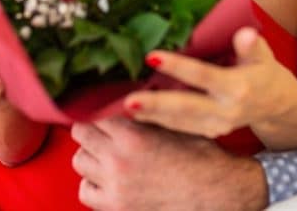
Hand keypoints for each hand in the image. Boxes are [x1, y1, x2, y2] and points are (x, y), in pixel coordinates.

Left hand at [71, 117, 266, 210]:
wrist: (217, 194)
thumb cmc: (201, 158)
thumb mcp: (174, 125)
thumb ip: (146, 113)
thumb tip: (128, 97)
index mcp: (132, 135)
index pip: (95, 113)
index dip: (102, 110)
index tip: (104, 110)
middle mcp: (118, 160)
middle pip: (81, 134)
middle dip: (92, 129)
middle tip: (104, 130)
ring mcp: (114, 187)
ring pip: (79, 161)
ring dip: (90, 155)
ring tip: (106, 153)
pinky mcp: (116, 207)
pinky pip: (86, 191)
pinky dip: (93, 183)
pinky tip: (107, 178)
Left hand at [121, 27, 296, 146]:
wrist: (277, 106)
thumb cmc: (264, 72)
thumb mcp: (263, 56)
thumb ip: (251, 46)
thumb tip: (244, 34)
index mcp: (237, 88)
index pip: (202, 76)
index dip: (178, 66)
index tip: (152, 56)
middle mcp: (225, 111)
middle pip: (185, 108)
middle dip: (155, 105)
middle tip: (127, 101)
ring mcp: (216, 126)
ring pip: (178, 122)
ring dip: (150, 116)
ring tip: (123, 108)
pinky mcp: (208, 133)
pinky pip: (179, 129)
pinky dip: (157, 123)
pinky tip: (135, 116)